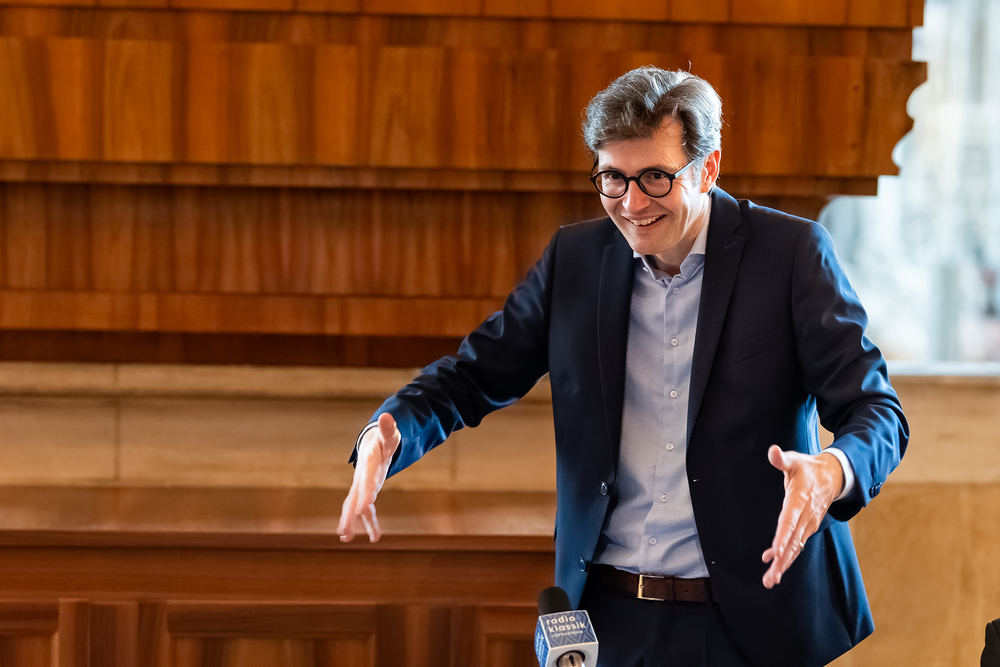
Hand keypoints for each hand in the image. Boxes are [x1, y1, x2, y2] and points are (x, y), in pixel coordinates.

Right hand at [337, 413, 400, 542]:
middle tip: (344, 532)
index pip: (367, 480)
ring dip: (351, 523)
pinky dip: (369, 524)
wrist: (373, 443)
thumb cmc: (384, 438)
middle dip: (349, 515)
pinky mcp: (366, 493)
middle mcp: (361, 477)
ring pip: (354, 506)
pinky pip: (365, 510)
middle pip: (353, 498)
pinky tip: (374, 538)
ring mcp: (362, 486)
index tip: (364, 509)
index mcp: (369, 464)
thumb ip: (388, 427)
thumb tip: (386, 416)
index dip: (365, 494)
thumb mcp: (390, 434)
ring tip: (346, 539)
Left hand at [761, 445, 843, 587]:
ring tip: (770, 580)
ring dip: (783, 564)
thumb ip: (783, 459)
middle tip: (770, 578)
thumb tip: (773, 451)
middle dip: (782, 561)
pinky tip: (773, 563)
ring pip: (795, 547)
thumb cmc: (809, 468)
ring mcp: (808, 524)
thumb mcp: (796, 460)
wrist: (833, 476)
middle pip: (792, 540)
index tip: (776, 552)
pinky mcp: (808, 528)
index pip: (790, 520)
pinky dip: (786, 556)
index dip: (783, 536)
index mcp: (799, 499)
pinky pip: (796, 544)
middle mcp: (805, 516)